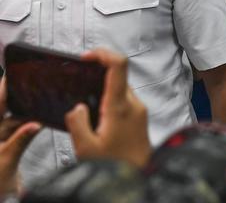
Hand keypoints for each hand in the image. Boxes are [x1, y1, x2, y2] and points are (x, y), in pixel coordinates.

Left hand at [0, 79, 41, 195]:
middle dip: (19, 103)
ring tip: (39, 113)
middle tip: (34, 93)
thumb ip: (21, 140)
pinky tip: (36, 126)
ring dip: (25, 119)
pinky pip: (15, 134)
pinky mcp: (3, 149)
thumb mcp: (7, 161)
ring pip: (11, 123)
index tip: (11, 74)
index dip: (3, 89)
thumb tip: (35, 124)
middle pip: (4, 111)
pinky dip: (25, 130)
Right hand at [64, 49, 150, 168]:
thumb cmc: (115, 165)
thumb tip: (78, 107)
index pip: (118, 65)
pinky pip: (124, 100)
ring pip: (121, 88)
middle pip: (118, 75)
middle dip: (97, 74)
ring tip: (83, 101)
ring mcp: (139, 110)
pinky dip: (110, 100)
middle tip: (77, 80)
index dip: (102, 54)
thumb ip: (77, 123)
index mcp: (120, 106)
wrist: (142, 177)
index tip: (85, 58)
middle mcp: (133, 104)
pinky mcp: (140, 118)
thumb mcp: (86, 148)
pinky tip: (96, 115)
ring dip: (103, 88)